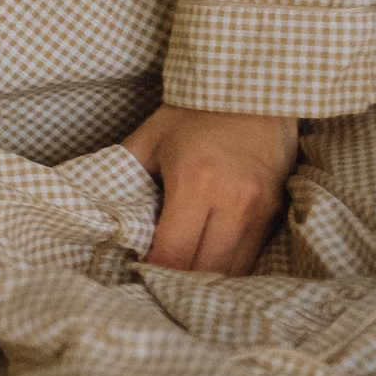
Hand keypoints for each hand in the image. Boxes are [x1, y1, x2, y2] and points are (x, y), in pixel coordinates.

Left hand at [119, 104, 298, 274]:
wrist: (252, 91)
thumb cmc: (193, 113)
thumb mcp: (149, 139)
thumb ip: (124, 174)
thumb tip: (100, 210)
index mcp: (195, 182)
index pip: (174, 251)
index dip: (154, 271)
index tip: (136, 276)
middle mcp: (233, 201)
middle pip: (204, 267)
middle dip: (177, 282)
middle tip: (154, 285)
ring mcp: (259, 209)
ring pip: (232, 269)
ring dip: (204, 280)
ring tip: (179, 283)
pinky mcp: (276, 211)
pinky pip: (250, 256)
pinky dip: (227, 268)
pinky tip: (206, 268)